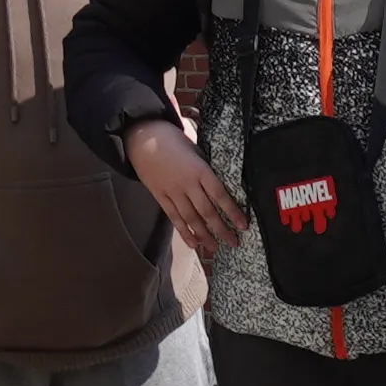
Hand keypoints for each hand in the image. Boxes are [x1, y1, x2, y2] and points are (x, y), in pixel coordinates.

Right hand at [127, 125, 244, 259]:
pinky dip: (183, 232)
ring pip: (190, 218)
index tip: (243, 226)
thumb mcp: (195, 149)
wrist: (143, 137)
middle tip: (233, 242)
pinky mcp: (160, 196)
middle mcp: (187, 184)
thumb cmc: (173, 140)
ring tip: (214, 248)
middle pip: (206, 211)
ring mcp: (172, 192)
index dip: (232, 212)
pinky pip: (173, 217)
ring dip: (204, 235)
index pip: (220, 195)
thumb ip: (206, 169)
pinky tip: (193, 243)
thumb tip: (218, 187)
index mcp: (199, 170)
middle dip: (221, 229)